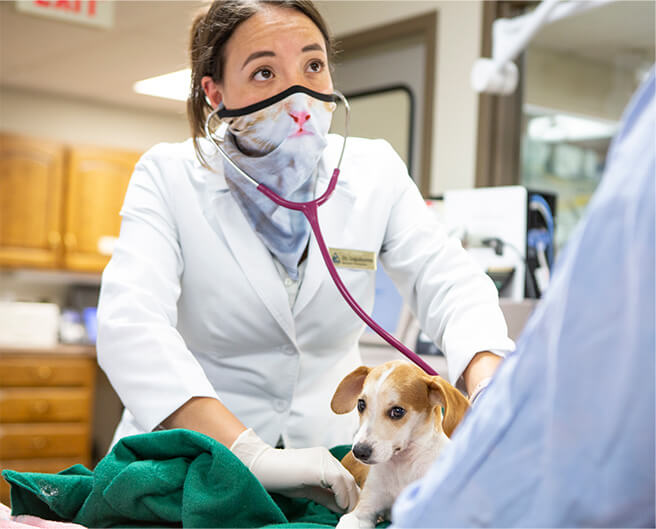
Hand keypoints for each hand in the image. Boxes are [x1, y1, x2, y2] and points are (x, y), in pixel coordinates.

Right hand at [231, 428, 358, 512]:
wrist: (261, 467)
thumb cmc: (281, 478)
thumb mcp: (308, 490)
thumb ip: (326, 496)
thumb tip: (344, 508)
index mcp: (324, 459)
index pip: (345, 477)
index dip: (351, 495)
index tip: (350, 510)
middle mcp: (326, 456)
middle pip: (349, 479)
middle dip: (353, 498)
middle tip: (352, 515)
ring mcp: (322, 459)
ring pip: (346, 480)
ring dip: (350, 499)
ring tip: (347, 513)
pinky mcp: (317, 466)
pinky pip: (338, 481)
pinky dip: (342, 495)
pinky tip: (340, 506)